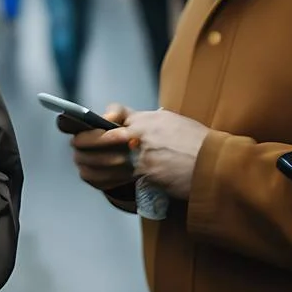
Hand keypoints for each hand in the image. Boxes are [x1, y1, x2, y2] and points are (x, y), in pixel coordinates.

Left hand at [72, 108, 209, 198]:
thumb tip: (137, 127)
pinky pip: (112, 179)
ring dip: (85, 163)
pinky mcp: (144, 177)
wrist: (215, 165)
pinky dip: (98, 179)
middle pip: (97, 138)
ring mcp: (140, 158)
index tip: (91, 124)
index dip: (100, 118)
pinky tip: (91, 177)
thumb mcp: (174, 123)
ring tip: (80, 163)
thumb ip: (152, 124)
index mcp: (148, 119)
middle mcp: (140, 135)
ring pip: (99, 161)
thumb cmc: (199, 144)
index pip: (115, 112)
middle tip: (76, 147)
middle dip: (82, 143)